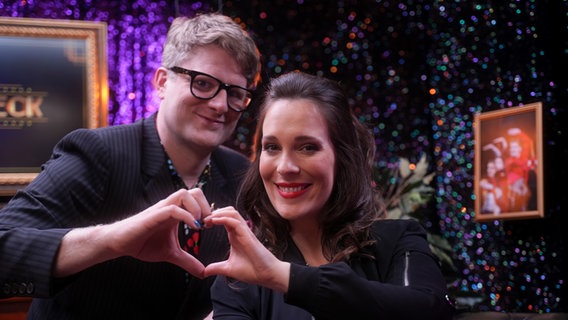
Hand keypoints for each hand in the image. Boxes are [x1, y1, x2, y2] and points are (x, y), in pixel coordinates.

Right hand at [55, 188, 211, 278]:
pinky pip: (173, 208)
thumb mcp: (171, 254)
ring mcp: (162, 209)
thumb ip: (188, 261)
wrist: (120, 244)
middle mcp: (171, 207)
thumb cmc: (143, 244)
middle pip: (195, 191)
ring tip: (199, 225)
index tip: (211, 226)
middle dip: (206, 205)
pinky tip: (192, 228)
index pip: (198, 199)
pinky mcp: (154, 215)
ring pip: (184, 194)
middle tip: (207, 224)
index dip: (208, 210)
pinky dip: (186, 216)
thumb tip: (202, 273)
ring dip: (196, 208)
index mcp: (176, 212)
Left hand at [203, 207, 289, 292]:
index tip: (202, 225)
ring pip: (232, 212)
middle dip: (214, 212)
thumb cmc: (252, 270)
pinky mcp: (248, 235)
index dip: (212, 218)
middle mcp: (239, 231)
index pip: (224, 219)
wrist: (266, 275)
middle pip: (228, 211)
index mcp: (235, 236)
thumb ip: (217, 268)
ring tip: (207, 220)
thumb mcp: (229, 269)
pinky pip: (235, 221)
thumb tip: (204, 272)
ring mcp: (244, 232)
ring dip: (218, 213)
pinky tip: (214, 222)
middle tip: (203, 220)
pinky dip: (224, 219)